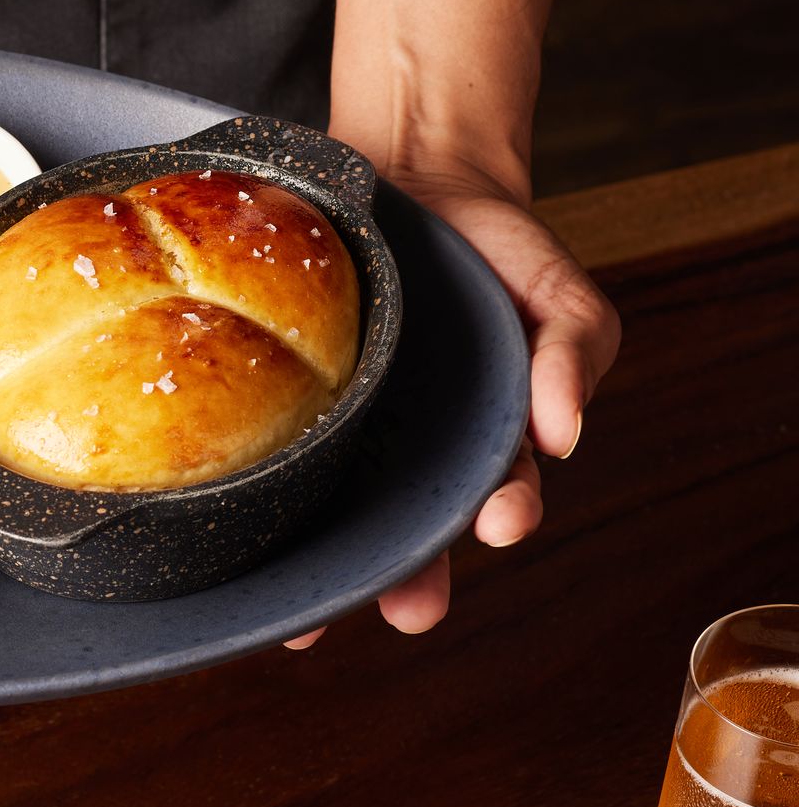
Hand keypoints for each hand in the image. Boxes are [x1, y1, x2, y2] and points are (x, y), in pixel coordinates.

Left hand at [284, 158, 619, 648]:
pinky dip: (256, 503)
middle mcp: (413, 449)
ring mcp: (350, 429)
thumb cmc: (496, 247)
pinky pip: (276, 457)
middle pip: (411, 528)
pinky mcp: (294, 401)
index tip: (502, 524)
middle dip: (411, 579)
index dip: (502, 514)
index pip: (498, 494)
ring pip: (335, 513)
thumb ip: (572, 355)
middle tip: (408, 610)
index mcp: (482, 438)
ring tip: (306, 628)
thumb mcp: (555, 291)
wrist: (411, 177)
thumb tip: (565, 434)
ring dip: (323, 572)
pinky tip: (234, 540)